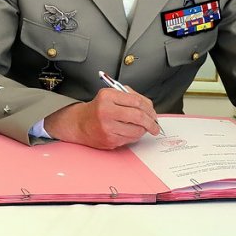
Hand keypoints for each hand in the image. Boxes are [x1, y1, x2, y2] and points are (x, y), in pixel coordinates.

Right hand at [43, 86, 160, 148]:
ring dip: (143, 130)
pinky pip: (130, 139)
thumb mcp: (111, 95)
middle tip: (155, 126)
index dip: (149, 108)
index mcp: (107, 96)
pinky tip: (130, 132)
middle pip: (138, 116)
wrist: (80, 123)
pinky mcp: (109, 140)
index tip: (153, 113)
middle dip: (151, 122)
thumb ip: (130, 96)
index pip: (136, 101)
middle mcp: (106, 111)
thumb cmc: (98, 108)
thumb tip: (149, 107)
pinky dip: (134, 136)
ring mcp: (107, 127)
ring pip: (136, 130)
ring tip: (142, 128)